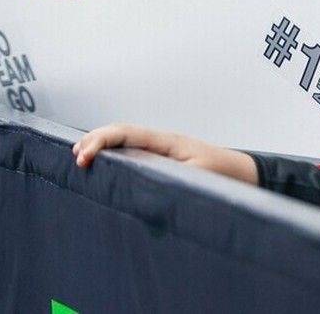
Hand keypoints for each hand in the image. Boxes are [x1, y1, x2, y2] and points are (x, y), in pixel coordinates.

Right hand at [72, 122, 258, 183]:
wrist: (244, 175)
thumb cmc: (224, 177)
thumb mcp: (197, 180)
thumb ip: (171, 181)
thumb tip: (141, 186)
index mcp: (165, 141)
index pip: (124, 132)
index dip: (100, 141)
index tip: (84, 157)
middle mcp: (159, 142)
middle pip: (119, 132)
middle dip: (94, 140)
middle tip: (75, 158)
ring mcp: (160, 150)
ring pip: (123, 141)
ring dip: (102, 146)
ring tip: (81, 159)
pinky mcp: (162, 162)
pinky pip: (132, 152)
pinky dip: (113, 155)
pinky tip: (104, 167)